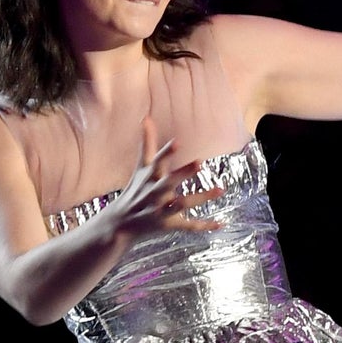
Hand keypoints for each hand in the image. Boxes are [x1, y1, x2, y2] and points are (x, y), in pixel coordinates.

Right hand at [107, 116, 225, 237]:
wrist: (120, 224)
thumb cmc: (136, 190)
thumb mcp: (141, 167)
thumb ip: (147, 143)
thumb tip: (146, 117)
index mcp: (150, 177)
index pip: (157, 162)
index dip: (167, 153)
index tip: (178, 142)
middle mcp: (154, 192)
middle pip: (168, 182)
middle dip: (182, 173)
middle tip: (200, 162)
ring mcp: (161, 210)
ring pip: (182, 204)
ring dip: (200, 197)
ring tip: (221, 189)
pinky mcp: (168, 225)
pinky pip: (188, 226)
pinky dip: (204, 226)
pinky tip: (221, 223)